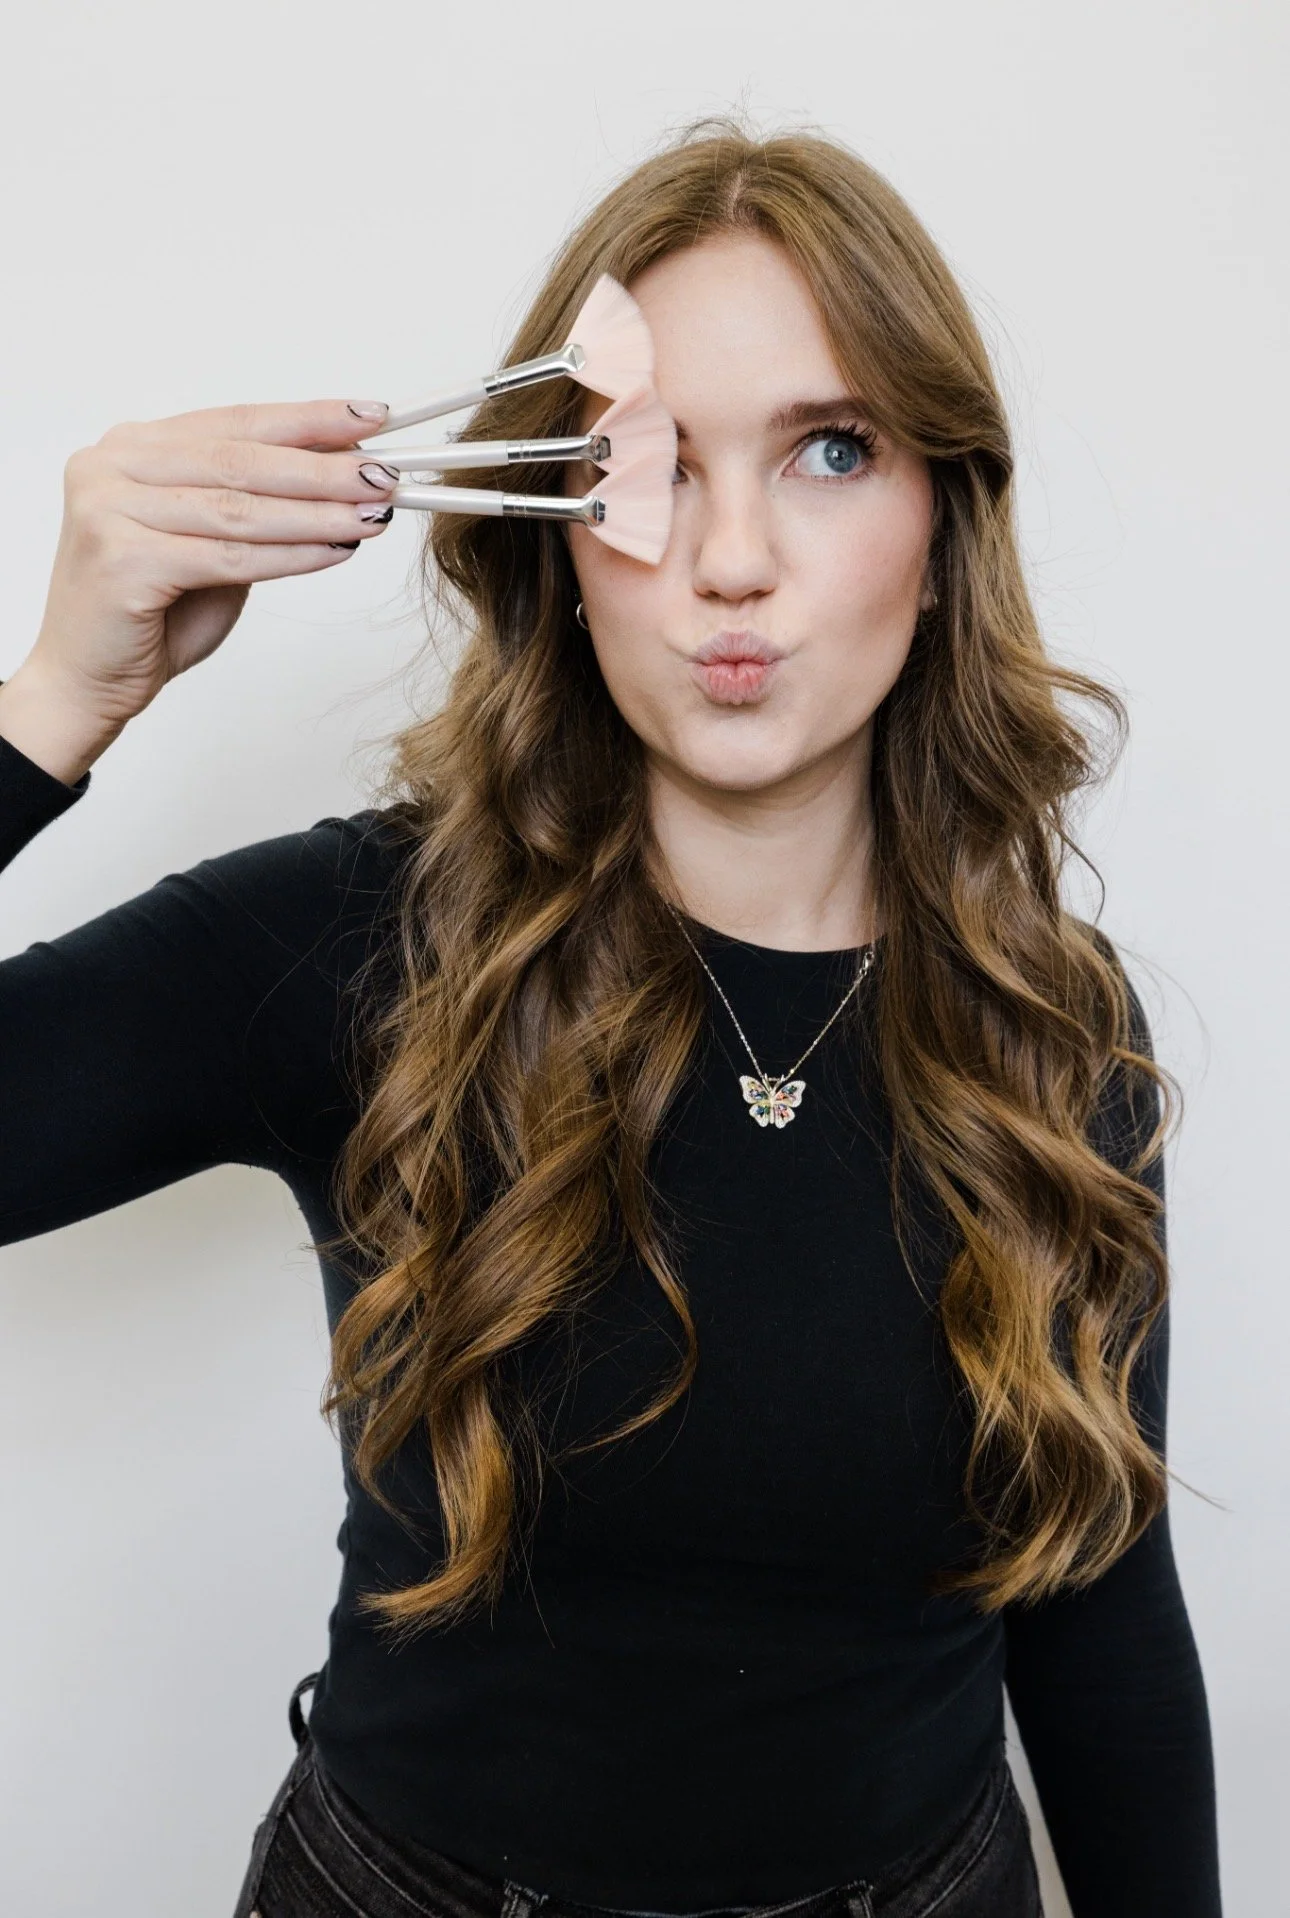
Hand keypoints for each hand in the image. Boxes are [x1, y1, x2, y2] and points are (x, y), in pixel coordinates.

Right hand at [25, 397, 399, 731]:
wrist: (86, 678)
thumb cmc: (150, 614)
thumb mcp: (211, 545)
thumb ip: (255, 508)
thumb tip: (341, 477)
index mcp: (133, 447)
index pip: (236, 421)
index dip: (308, 419)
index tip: (371, 417)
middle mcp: (113, 465)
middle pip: (240, 459)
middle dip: (322, 466)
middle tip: (385, 472)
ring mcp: (110, 508)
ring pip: (239, 507)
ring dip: (317, 511)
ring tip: (373, 514)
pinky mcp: (122, 559)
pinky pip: (229, 555)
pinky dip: (291, 555)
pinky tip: (336, 551)